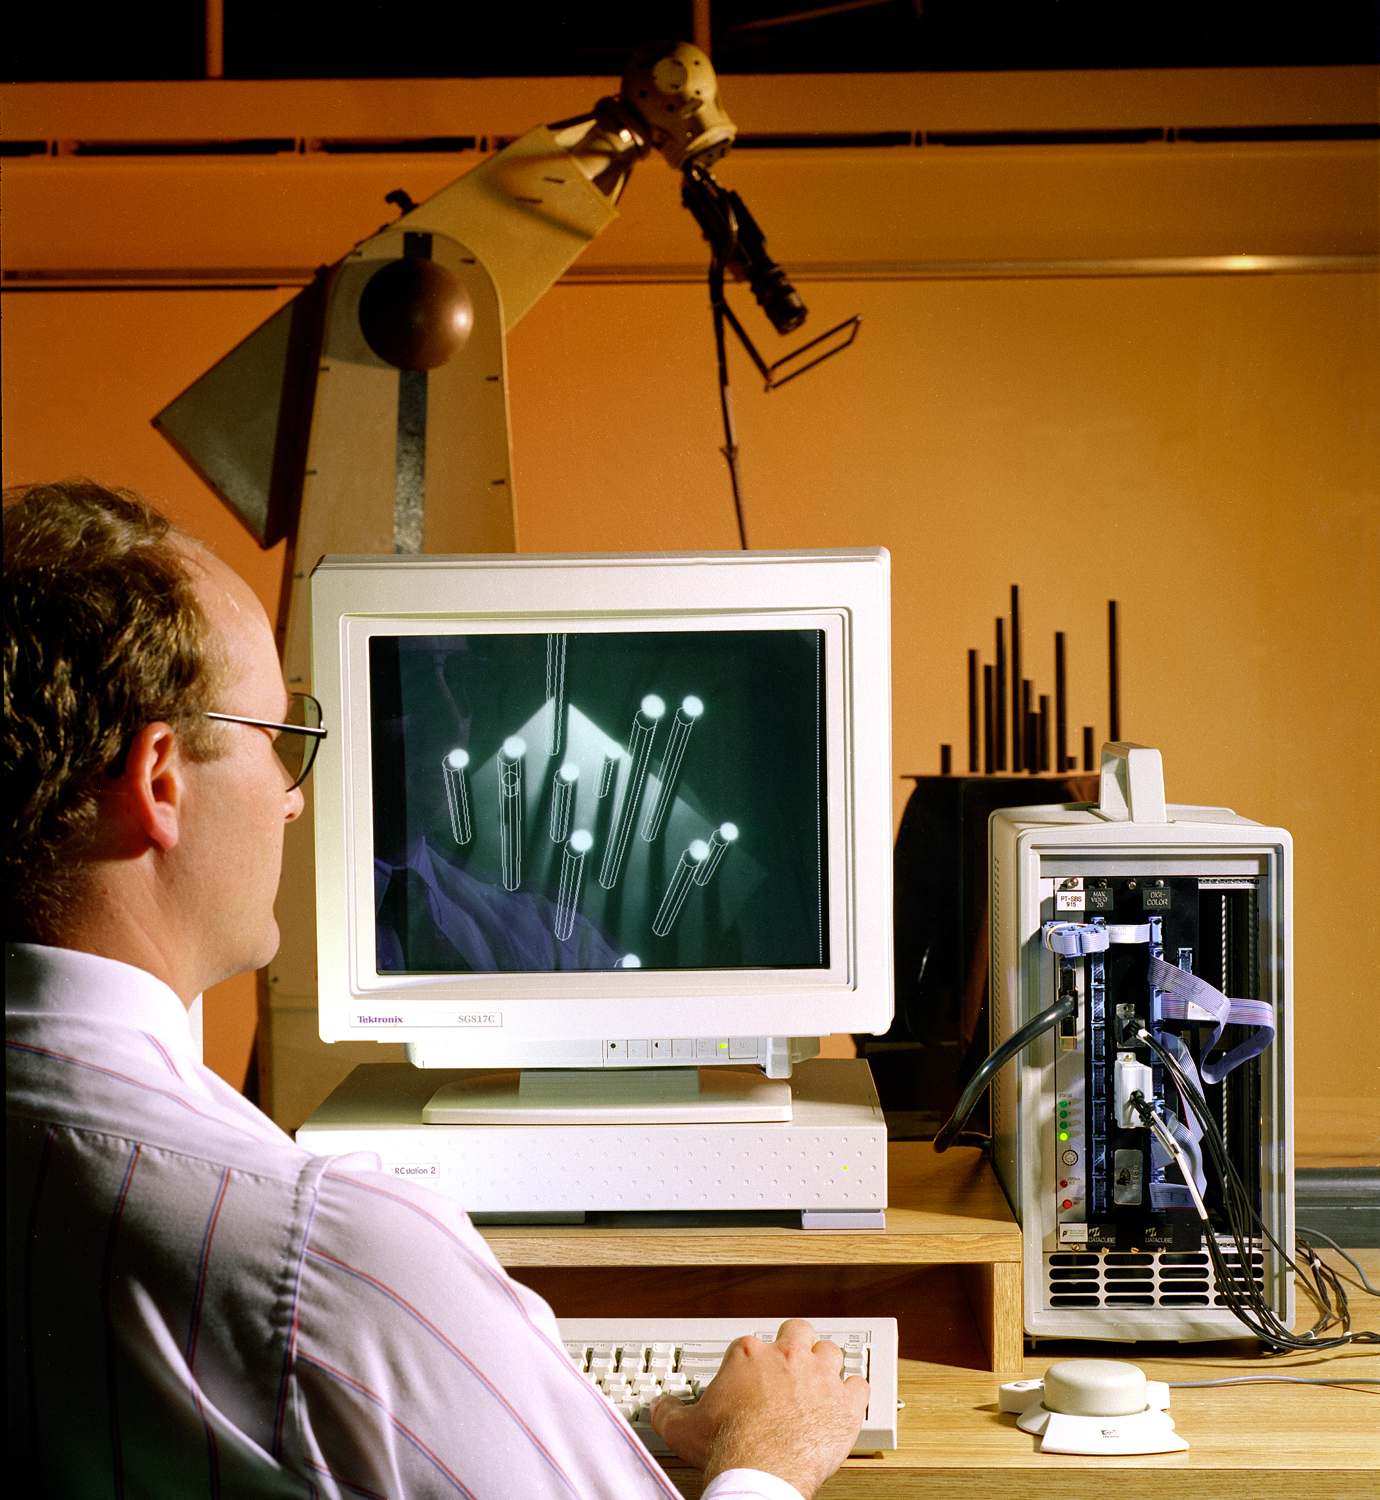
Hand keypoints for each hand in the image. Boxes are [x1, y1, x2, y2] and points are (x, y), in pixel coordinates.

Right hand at [649, 1318, 869, 1499]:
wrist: (760, 1473)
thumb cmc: (729, 1448)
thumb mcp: (683, 1428)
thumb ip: (669, 1411)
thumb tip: (661, 1406)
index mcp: (749, 1354)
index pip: (754, 1342)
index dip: (753, 1359)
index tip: (752, 1376)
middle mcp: (787, 1357)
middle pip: (798, 1330)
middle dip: (795, 1344)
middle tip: (791, 1362)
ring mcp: (819, 1378)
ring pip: (831, 1351)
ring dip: (827, 1364)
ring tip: (822, 1379)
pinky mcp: (845, 1405)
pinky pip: (859, 1385)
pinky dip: (855, 1393)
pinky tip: (848, 1401)